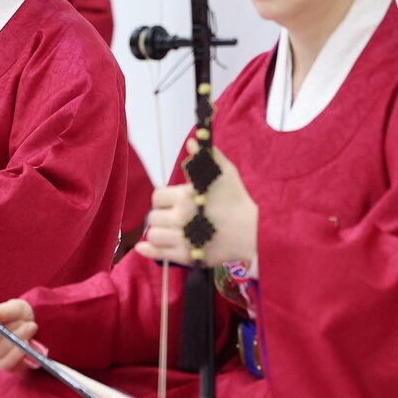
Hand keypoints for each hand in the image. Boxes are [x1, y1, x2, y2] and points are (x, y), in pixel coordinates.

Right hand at [0, 299, 39, 372]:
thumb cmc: (21, 316)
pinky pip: (6, 363)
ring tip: (31, 328)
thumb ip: (2, 310)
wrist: (35, 330)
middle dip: (8, 331)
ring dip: (17, 340)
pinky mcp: (3, 365)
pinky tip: (27, 345)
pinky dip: (18, 353)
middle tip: (28, 323)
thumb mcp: (17, 308)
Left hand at [134, 140, 257, 265]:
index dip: (163, 199)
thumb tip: (191, 142)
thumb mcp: (225, 173)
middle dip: (161, 215)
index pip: (157, 197)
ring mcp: (183, 238)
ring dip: (158, 232)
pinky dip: (148, 250)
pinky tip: (142, 247)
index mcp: (185, 196)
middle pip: (153, 216)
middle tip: (173, 217)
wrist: (255, 232)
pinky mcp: (187, 256)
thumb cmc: (238, 200)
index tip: (172, 202)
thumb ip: (206, 157)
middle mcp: (180, 218)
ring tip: (168, 231)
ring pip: (153, 234)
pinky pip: (158, 254)